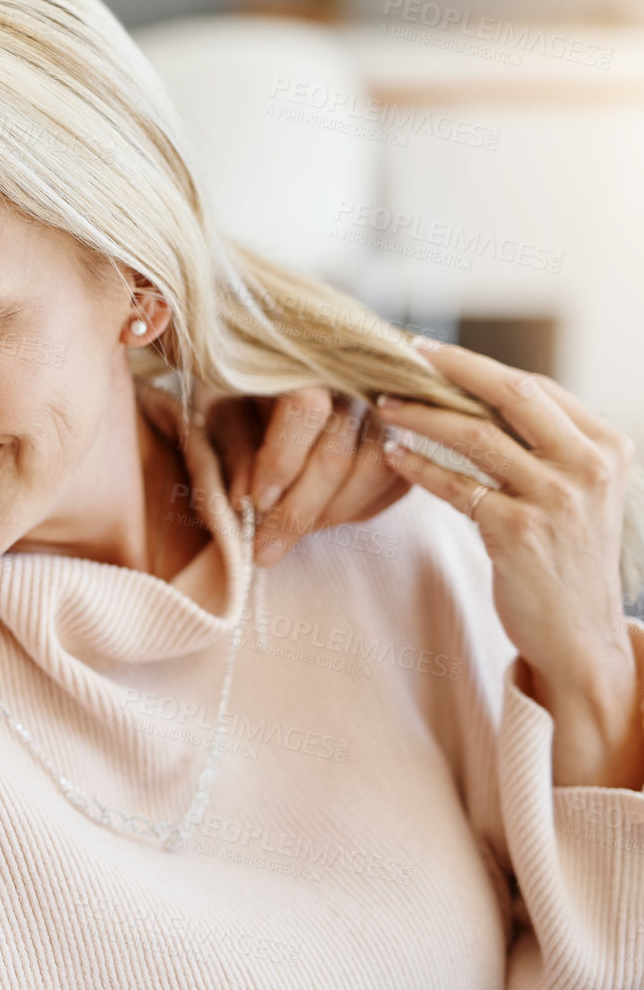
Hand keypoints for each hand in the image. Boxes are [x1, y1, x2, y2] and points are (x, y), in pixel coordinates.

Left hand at [198, 386, 409, 564]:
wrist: (282, 366)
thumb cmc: (243, 388)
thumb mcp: (222, 409)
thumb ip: (234, 450)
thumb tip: (245, 503)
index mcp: (304, 359)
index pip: (306, 408)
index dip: (281, 461)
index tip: (255, 502)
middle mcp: (354, 377)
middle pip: (338, 454)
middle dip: (297, 513)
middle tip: (263, 550)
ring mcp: (386, 406)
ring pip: (375, 471)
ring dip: (330, 514)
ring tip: (291, 534)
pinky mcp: (405, 435)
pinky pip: (394, 482)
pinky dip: (358, 509)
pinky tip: (323, 518)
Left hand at [375, 338, 642, 787]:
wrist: (581, 639)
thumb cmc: (566, 561)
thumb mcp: (576, 494)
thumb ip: (544, 447)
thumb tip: (478, 395)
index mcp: (606, 447)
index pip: (535, 386)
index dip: (476, 365)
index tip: (430, 351)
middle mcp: (589, 466)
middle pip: (511, 394)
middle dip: (450, 368)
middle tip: (399, 354)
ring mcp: (556, 498)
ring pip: (475, 434)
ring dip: (421, 414)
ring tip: (382, 404)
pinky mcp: (518, 532)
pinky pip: (456, 485)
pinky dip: (418, 465)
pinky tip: (391, 455)